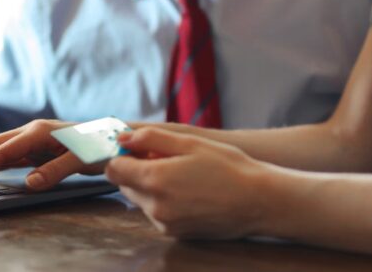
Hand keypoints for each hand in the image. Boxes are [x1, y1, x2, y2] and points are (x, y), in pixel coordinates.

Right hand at [0, 119, 102, 193]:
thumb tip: (28, 184)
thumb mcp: (82, 160)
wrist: (116, 136)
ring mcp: (33, 138)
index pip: (2, 152)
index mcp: (39, 132)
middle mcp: (32, 131)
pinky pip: (8, 155)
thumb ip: (56, 170)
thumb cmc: (102, 145)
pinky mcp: (37, 146)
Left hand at [106, 127, 270, 238]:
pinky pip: (156, 213)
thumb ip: (150, 138)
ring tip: (183, 175)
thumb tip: (123, 138)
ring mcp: (164, 223)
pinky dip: (164, 201)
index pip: (113, 169)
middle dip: (137, 170)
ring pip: (141, 200)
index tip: (138, 148)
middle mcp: (154, 206)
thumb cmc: (228, 167)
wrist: (257, 201)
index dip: (122, 155)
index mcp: (154, 180)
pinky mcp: (174, 233)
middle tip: (166, 159)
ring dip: (151, 186)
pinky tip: (189, 192)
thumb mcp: (190, 143)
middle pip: (125, 185)